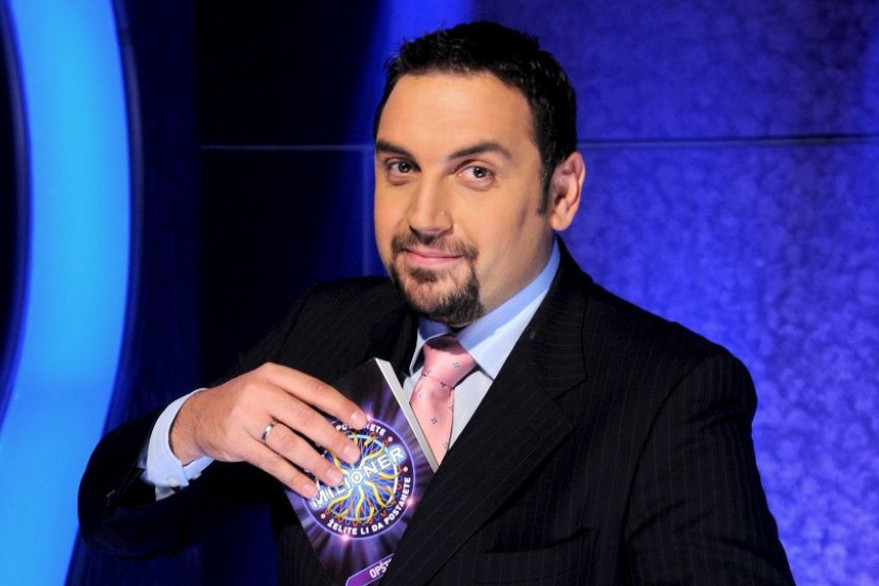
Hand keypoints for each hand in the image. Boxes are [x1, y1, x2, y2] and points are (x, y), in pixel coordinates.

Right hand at [170, 362, 366, 498]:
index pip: (314, 389)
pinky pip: (271, 463)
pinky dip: (293, 477)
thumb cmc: (245, 402)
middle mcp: (260, 393)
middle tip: (353, 454)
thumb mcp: (268, 387)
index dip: (340, 406)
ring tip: (336, 476)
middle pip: (304, 418)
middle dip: (332, 438)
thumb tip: (340, 423)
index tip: (361, 422)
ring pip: (289, 443)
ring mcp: (246, 418)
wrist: (199, 415)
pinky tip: (309, 486)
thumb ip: (298, 399)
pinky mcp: (237, 442)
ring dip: (316, 463)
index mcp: (274, 374)